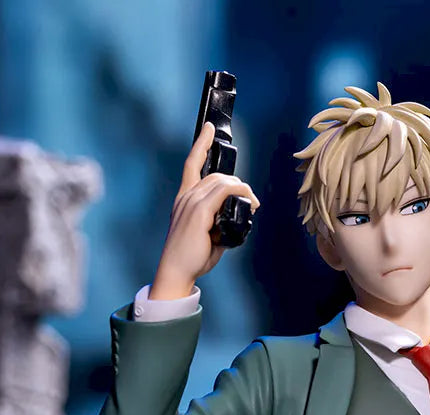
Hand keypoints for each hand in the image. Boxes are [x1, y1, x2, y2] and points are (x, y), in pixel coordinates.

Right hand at [150, 121, 259, 298]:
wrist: (176, 271)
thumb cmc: (191, 257)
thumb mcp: (209, 235)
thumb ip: (221, 223)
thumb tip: (239, 221)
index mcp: (184, 199)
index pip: (192, 163)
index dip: (201, 144)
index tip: (209, 129)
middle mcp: (185, 196)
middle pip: (215, 174)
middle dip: (237, 182)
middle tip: (252, 202)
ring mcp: (191, 202)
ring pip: (221, 181)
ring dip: (242, 189)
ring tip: (253, 205)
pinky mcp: (199, 211)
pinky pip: (223, 191)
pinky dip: (239, 192)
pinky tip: (249, 201)